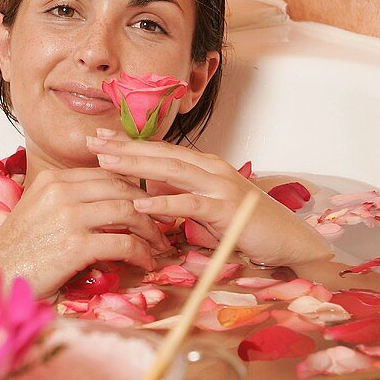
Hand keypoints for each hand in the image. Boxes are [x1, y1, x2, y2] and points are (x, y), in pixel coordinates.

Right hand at [0, 167, 169, 300]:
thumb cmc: (16, 254)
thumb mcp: (37, 214)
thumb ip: (67, 202)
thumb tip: (106, 204)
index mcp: (52, 179)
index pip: (106, 173)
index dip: (133, 187)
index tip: (149, 203)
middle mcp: (61, 191)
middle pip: (122, 188)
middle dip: (148, 206)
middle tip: (163, 222)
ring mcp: (68, 216)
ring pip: (128, 211)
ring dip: (150, 229)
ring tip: (159, 244)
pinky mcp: (76, 245)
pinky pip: (123, 242)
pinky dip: (141, 253)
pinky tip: (146, 263)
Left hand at [86, 129, 330, 264]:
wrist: (288, 242)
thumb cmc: (247, 228)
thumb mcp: (206, 209)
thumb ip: (180, 198)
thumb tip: (147, 196)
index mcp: (204, 167)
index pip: (160, 150)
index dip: (129, 143)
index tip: (98, 138)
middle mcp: (211, 169)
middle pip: (160, 154)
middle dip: (124, 147)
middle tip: (91, 141)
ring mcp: (220, 186)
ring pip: (171, 171)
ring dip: (137, 165)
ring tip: (106, 162)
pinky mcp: (227, 209)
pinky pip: (190, 204)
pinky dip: (164, 202)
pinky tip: (140, 202)